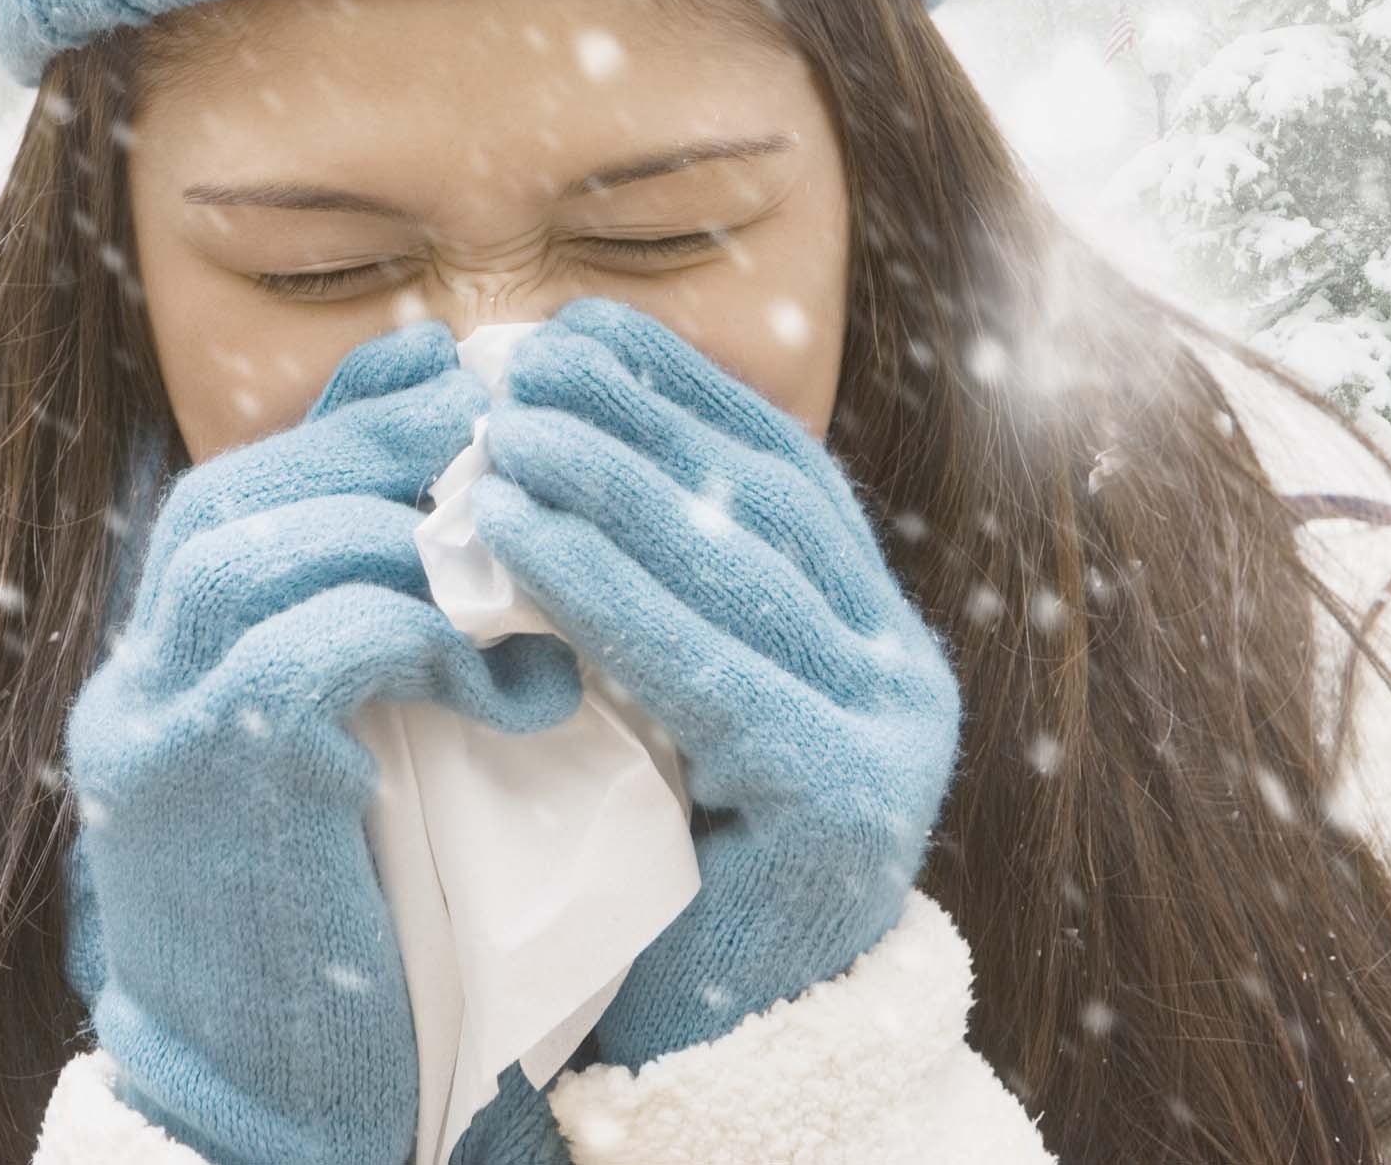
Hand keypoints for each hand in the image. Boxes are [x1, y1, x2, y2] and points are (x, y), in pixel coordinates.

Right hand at [64, 319, 584, 1164]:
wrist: (265, 1117)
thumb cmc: (339, 945)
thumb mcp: (358, 767)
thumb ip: (384, 650)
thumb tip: (477, 522)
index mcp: (160, 673)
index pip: (233, 494)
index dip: (344, 426)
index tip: (455, 390)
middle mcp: (130, 690)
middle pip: (230, 502)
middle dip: (374, 452)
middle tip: (505, 446)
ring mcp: (149, 738)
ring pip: (256, 556)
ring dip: (408, 546)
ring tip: (524, 588)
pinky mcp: (203, 795)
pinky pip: (305, 653)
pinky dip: (420, 637)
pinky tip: (516, 686)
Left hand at [467, 297, 962, 1070]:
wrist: (705, 1061)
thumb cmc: (650, 869)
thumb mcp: (646, 701)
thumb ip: (634, 588)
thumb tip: (540, 431)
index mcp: (863, 628)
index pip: (774, 468)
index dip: (674, 386)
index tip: (567, 330)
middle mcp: (898, 665)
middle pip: (758, 502)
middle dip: (629, 420)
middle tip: (510, 369)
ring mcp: (888, 732)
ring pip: (735, 568)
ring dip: (602, 484)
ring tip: (491, 435)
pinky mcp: (844, 799)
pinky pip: (707, 667)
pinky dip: (602, 590)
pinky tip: (515, 539)